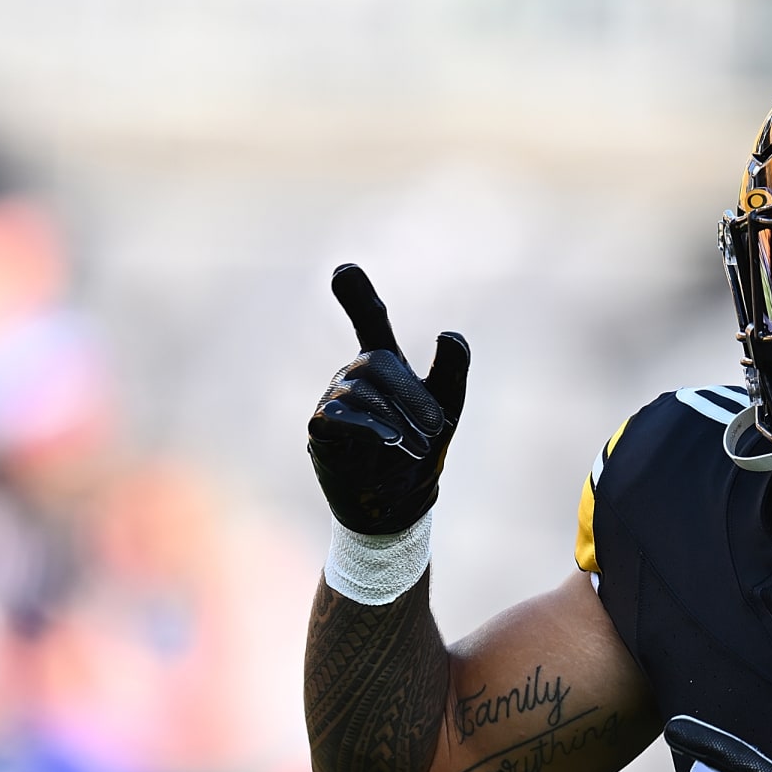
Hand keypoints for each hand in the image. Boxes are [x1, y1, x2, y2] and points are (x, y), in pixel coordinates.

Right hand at [308, 263, 469, 533]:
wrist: (400, 500)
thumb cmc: (421, 449)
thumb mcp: (447, 408)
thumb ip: (451, 372)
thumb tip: (449, 334)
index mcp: (384, 365)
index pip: (370, 322)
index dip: (358, 296)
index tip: (344, 270)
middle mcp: (353, 375)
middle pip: (377, 362)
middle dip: (411, 393)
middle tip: (437, 427)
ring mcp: (333, 400)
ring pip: (359, 389)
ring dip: (396, 417)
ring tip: (417, 445)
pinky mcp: (320, 430)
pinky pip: (338, 416)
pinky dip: (369, 426)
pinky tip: (390, 441)